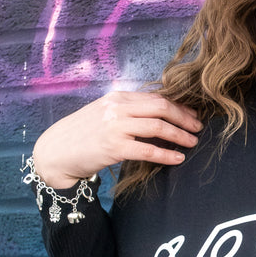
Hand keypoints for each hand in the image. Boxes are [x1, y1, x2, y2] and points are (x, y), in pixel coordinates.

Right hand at [31, 91, 202, 187]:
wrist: (56, 152)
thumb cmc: (83, 135)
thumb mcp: (105, 114)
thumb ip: (128, 111)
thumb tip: (159, 114)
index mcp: (118, 97)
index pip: (156, 97)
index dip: (179, 106)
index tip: (193, 115)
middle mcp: (118, 108)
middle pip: (162, 107)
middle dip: (185, 118)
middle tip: (198, 128)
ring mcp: (115, 126)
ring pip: (158, 126)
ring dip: (180, 135)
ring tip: (192, 142)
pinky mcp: (114, 147)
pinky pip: (148, 149)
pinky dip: (166, 154)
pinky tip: (178, 159)